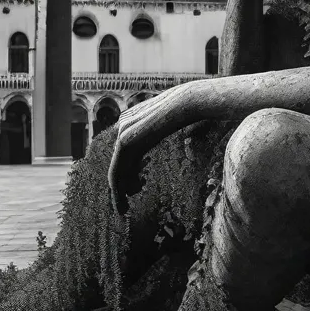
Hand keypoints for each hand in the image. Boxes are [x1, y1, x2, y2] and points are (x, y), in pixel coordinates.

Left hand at [108, 82, 201, 214]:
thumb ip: (169, 131)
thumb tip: (176, 141)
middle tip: (124, 207)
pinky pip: (116, 170)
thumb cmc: (194, 111)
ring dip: (118, 192)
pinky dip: (118, 189)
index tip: (136, 190)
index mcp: (135, 118)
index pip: (126, 152)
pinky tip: (124, 202)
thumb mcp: (178, 123)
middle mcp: (125, 122)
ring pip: (115, 169)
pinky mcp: (125, 140)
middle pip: (118, 161)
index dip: (128, 174)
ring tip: (124, 209)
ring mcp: (123, 130)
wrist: (191, 101)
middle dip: (121, 185)